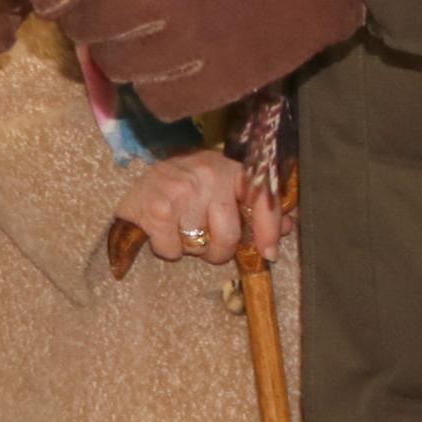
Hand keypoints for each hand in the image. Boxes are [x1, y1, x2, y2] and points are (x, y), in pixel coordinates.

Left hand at [28, 0, 362, 115]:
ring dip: (121, 50)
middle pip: (83, 28)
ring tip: (148, 30)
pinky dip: (157, 85)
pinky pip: (159, 100)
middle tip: (111, 4)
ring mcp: (190, 45)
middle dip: (84, 16)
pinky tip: (175, 62)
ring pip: (116, 67)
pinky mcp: (223, 82)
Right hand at [112, 151, 286, 264]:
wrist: (133, 183)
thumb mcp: (220, 189)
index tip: (269, 253)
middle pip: (229, 235)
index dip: (269, 230)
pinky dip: (168, 249)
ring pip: (201, 245)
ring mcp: (181, 189)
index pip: (261, 199)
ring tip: (180, 231)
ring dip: (191, 249)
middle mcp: (208, 174)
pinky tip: (162, 233)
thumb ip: (255, 207)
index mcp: (228, 168)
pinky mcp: (156, 206)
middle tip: (205, 243)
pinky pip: (173, 249)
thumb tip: (289, 227)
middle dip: (219, 250)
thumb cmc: (183, 189)